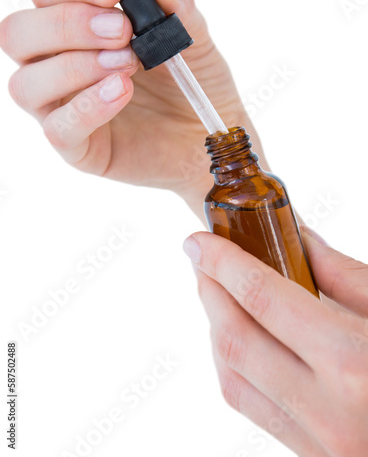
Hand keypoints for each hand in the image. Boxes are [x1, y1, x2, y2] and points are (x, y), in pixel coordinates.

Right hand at [0, 0, 265, 219]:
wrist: (211, 137)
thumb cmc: (193, 85)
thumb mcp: (192, 41)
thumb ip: (177, 10)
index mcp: (77, 33)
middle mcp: (59, 69)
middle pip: (17, 36)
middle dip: (67, 24)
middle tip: (121, 30)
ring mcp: (65, 111)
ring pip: (26, 85)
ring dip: (73, 66)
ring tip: (127, 63)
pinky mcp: (79, 150)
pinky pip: (59, 130)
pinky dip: (87, 107)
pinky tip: (122, 90)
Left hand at [183, 225, 367, 455]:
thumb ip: (345, 274)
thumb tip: (297, 237)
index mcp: (355, 364)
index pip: (263, 298)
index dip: (223, 262)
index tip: (197, 240)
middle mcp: (329, 412)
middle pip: (236, 338)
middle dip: (209, 291)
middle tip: (202, 259)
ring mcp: (319, 446)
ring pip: (233, 378)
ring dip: (216, 328)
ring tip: (216, 291)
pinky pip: (251, 406)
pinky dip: (234, 364)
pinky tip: (240, 336)